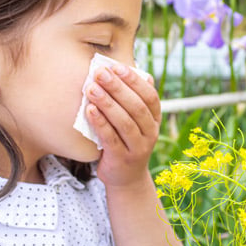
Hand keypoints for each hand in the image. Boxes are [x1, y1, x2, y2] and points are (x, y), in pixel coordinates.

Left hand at [86, 63, 159, 188]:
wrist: (126, 178)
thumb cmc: (126, 142)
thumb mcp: (135, 122)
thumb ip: (134, 100)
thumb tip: (137, 72)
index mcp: (155, 120)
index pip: (149, 96)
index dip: (134, 81)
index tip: (117, 67)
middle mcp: (151, 133)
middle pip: (136, 107)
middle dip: (117, 88)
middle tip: (100, 73)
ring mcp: (138, 148)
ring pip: (124, 122)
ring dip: (107, 103)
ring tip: (91, 88)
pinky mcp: (122, 159)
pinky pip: (111, 138)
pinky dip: (100, 123)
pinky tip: (89, 110)